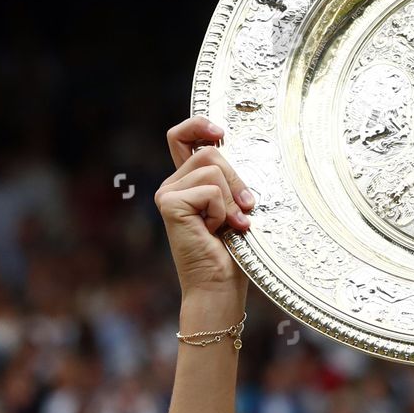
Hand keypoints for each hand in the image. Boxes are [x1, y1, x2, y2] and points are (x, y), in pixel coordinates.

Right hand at [154, 117, 255, 300]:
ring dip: (232, 199)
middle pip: (209, 152)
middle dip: (237, 179)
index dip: (199, 125)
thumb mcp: (235, 208)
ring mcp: (167, 193)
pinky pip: (211, 190)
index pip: (182, 137)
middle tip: (246, 210)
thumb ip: (230, 181)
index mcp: (186, 183)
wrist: (219, 287)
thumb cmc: (231, 254)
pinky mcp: (169, 203)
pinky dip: (223, 211)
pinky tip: (216, 232)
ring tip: (230, 225)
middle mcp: (172, 185)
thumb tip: (237, 151)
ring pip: (213, 168)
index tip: (220, 131)